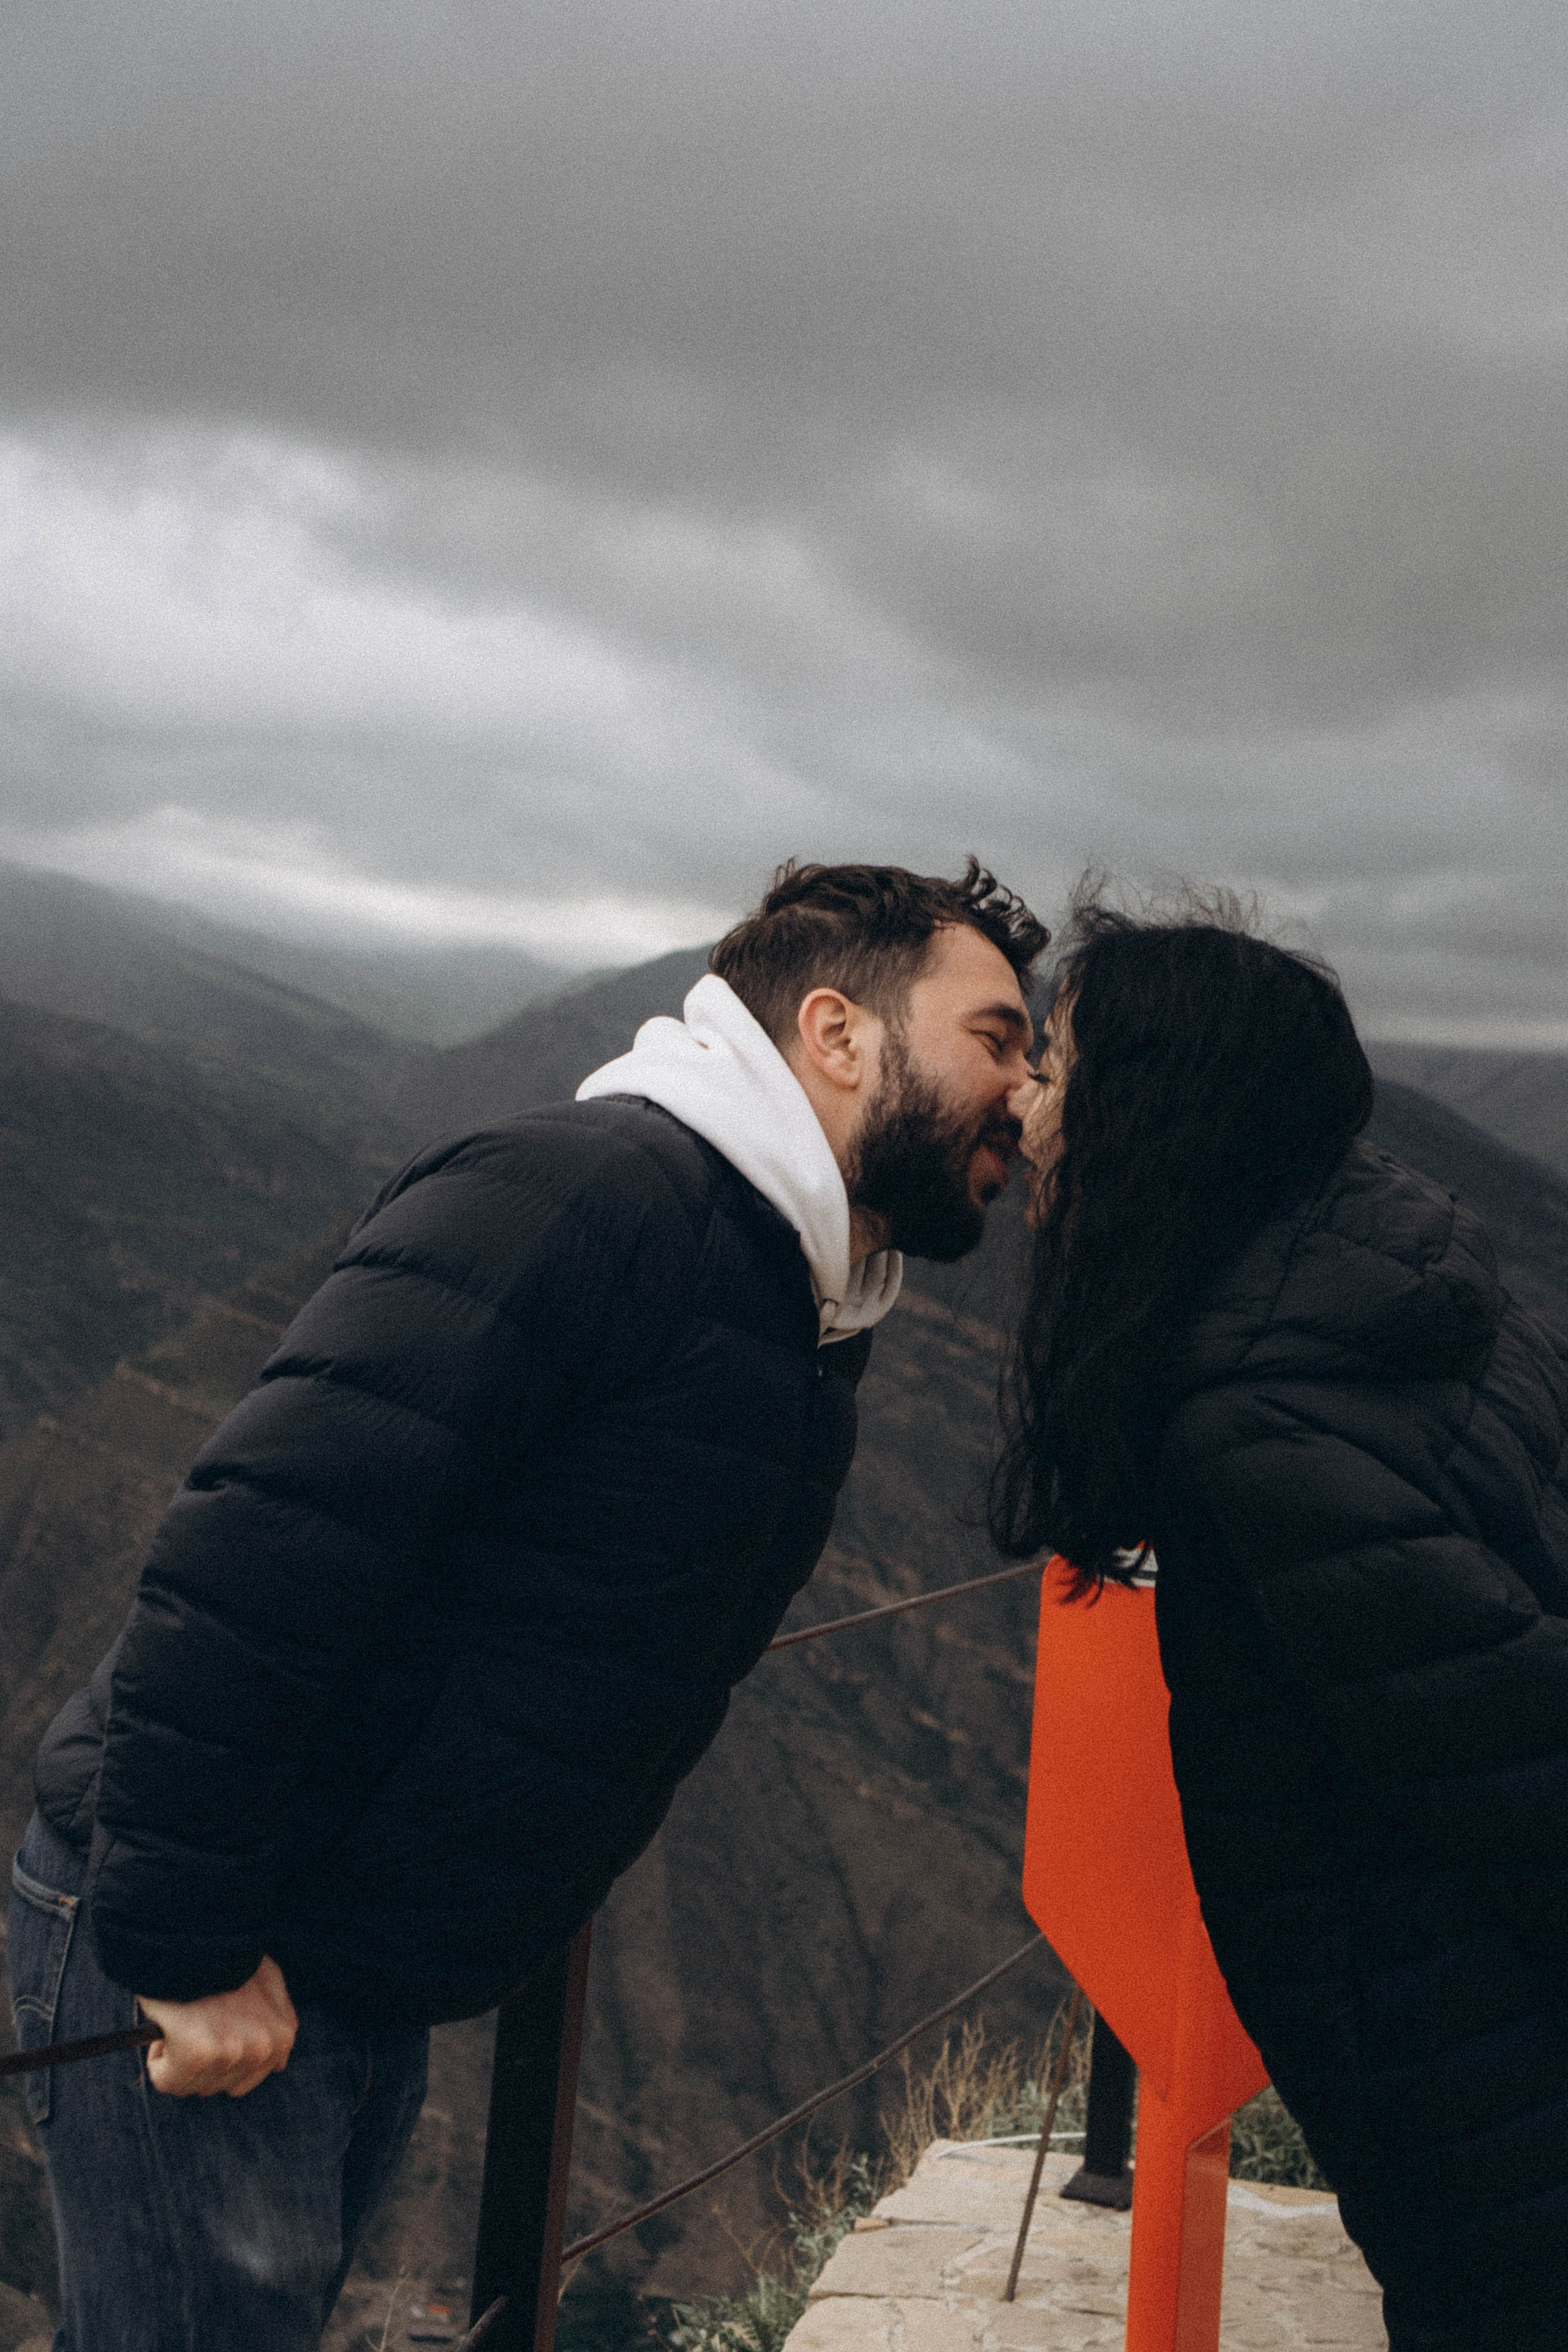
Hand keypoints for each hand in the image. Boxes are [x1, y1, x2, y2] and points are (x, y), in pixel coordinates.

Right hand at [137, 1956, 297, 2097]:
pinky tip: (166, 2030)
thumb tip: (278, 2063)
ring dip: (178, 2060)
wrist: (198, 1935)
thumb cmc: (228, 1957)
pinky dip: (158, 2061)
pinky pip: (167, 2080)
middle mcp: (263, 2050)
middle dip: (201, 2063)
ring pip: (191, 2085)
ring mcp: (233, 2053)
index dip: (221, 2057)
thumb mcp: (269, 1983)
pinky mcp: (198, 2054)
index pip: (246, 2079)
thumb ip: (275, 2021)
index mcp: (283, 2036)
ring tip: (182, 2022)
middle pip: (218, 2086)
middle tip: (193, 2026)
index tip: (210, 2036)